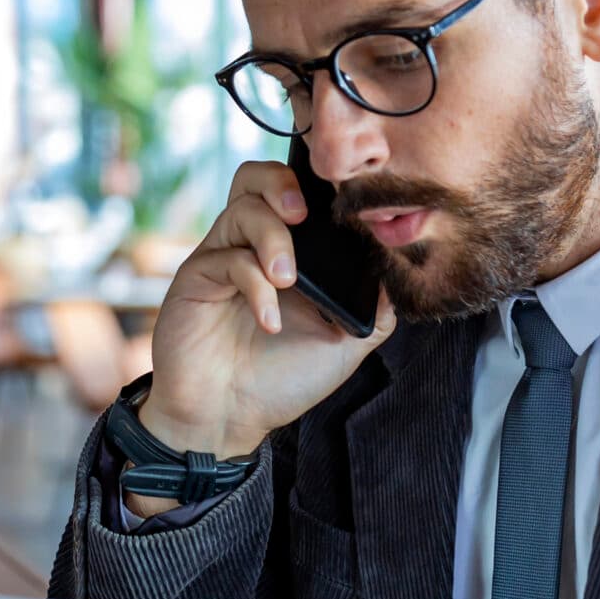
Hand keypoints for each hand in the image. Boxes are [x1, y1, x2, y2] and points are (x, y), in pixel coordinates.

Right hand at [140, 161, 394, 469]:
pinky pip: (225, 259)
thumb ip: (375, 305)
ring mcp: (220, 259)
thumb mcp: (345, 344)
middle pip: (255, 177)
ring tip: (288, 279)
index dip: (320, 187)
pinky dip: (254, 285)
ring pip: (241, 209)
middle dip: (283, 183)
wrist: (227, 421)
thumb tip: (403, 266)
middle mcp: (249, 246)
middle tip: (303, 215)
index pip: (297, 192)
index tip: (346, 204)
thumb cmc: (280, 380)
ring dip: (272, 238)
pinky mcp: (196, 280)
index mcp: (287, 251)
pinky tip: (269, 321)